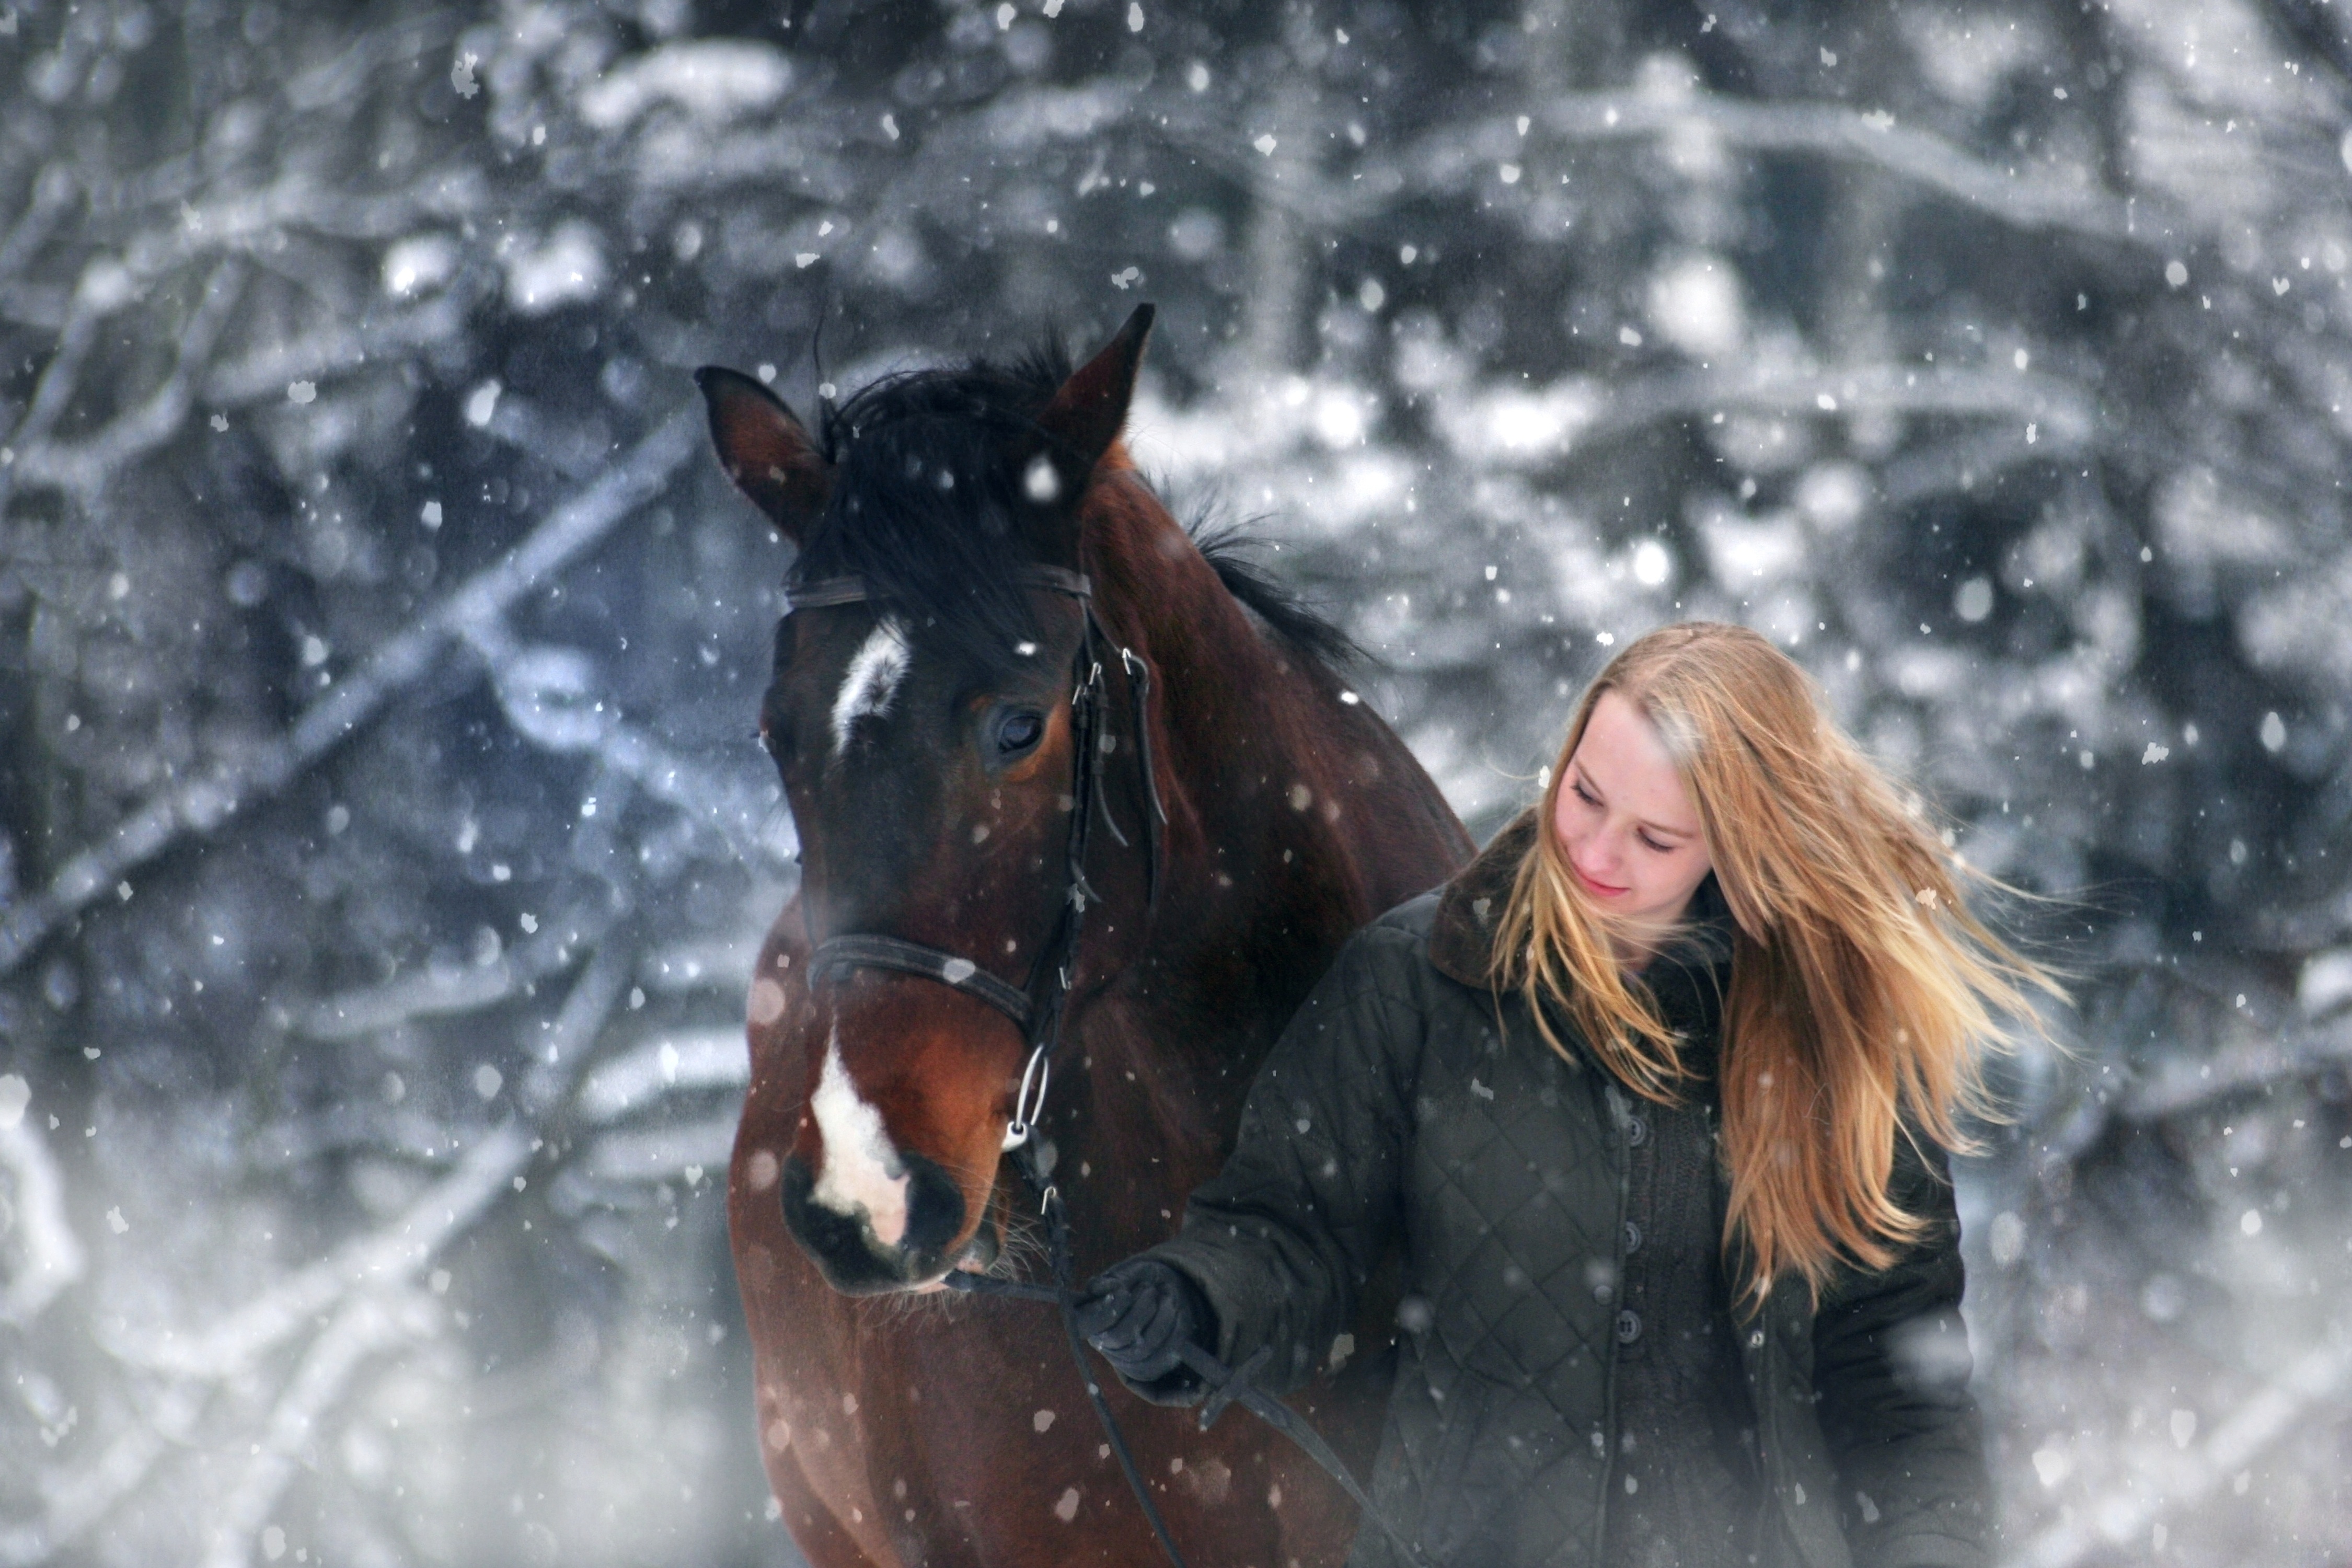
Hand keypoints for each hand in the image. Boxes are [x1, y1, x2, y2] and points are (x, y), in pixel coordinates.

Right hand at [1073, 1259, 1207, 1385]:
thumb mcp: (1127, 1273)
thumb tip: (1096, 1289)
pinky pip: (1162, 1357)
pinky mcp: (1147, 1367)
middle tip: (1150, 1289)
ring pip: (1143, 1347)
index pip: (1088, 1325)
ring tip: (1166, 1295)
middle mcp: (1102, 1342)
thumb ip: (1111, 1280)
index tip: (1124, 1293)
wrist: (1164, 1291)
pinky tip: (1175, 1310)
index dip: (1107, 1311)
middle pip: (1119, 1336)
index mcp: (1089, 1319)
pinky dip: (1174, 1330)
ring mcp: (1124, 1358)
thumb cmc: (1141, 1279)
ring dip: (1161, 1317)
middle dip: (1140, 1310)